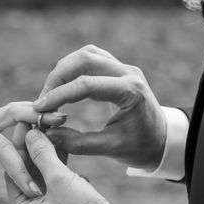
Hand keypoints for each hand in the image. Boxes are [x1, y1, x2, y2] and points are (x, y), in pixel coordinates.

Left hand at [6, 128, 114, 203]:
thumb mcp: (59, 179)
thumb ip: (42, 154)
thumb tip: (30, 133)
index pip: (13, 172)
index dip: (20, 145)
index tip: (27, 124)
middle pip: (30, 177)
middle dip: (38, 152)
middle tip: (42, 126)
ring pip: (47, 184)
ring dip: (53, 161)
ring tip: (58, 135)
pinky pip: (60, 192)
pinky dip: (64, 176)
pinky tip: (72, 161)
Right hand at [34, 44, 166, 170]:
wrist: (164, 140)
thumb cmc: (140, 147)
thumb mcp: (110, 149)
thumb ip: (78, 143)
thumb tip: (48, 134)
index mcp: (130, 92)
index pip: (86, 85)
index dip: (59, 95)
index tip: (39, 108)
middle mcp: (128, 73)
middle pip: (85, 59)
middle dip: (58, 77)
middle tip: (43, 99)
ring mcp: (124, 68)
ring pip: (87, 54)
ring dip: (64, 69)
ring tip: (51, 93)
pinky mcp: (119, 69)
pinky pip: (92, 57)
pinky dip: (74, 67)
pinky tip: (63, 85)